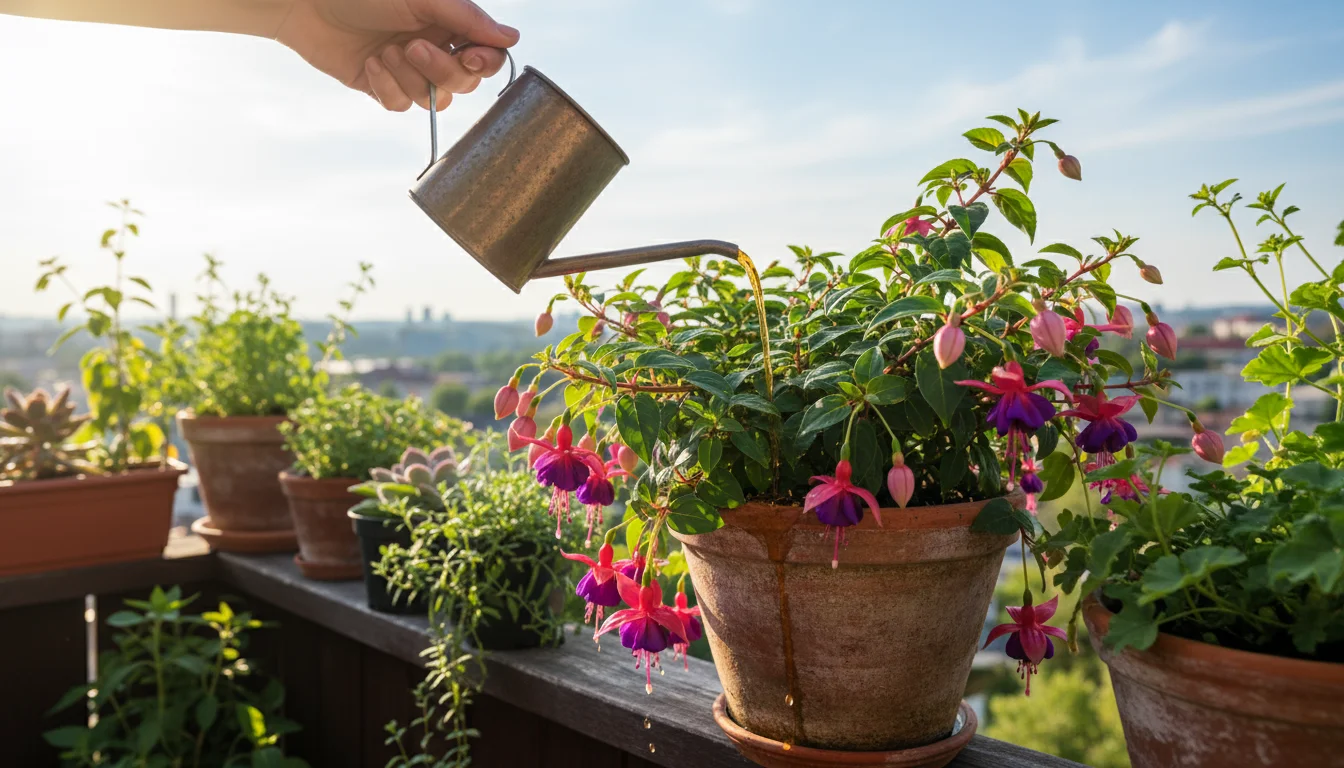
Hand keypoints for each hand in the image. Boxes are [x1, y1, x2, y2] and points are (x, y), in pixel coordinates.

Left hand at [275, 0, 518, 110]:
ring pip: (434, 100)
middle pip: (464, 83)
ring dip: (410, 78)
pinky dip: (387, 87)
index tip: (469, 55)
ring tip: (385, 51)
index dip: (484, 63)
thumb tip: (512, 38)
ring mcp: (410, 70)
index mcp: (450, 24)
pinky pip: (402, 105)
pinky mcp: (385, 87)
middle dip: (439, 69)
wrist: (307, 3)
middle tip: (411, 46)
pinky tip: (370, 64)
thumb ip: (468, 18)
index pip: (487, 56)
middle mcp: (435, 48)